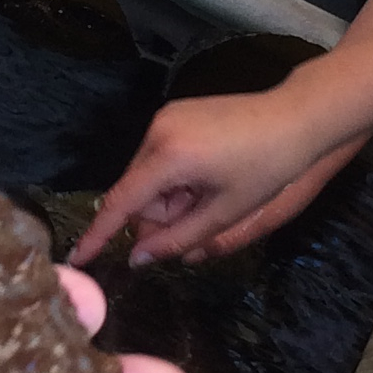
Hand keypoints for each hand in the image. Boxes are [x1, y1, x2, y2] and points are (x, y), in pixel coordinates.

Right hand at [76, 90, 352, 266]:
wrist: (296, 117)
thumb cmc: (267, 168)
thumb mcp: (224, 212)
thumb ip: (176, 239)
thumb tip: (137, 259)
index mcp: (168, 156)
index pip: (120, 202)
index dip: (98, 234)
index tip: (76, 258)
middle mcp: (157, 131)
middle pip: (137, 192)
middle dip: (162, 214)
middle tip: (204, 213)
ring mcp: (165, 118)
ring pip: (149, 177)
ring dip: (171, 196)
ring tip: (212, 191)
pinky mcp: (176, 113)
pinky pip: (160, 157)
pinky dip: (176, 176)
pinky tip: (209, 174)